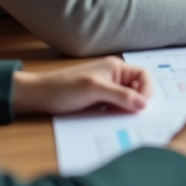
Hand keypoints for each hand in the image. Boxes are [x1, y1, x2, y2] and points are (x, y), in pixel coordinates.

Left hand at [11, 58, 149, 115]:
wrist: (38, 96)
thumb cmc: (63, 88)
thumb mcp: (95, 90)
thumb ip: (120, 96)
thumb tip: (144, 104)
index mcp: (116, 67)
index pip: (143, 75)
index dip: (147, 90)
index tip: (142, 107)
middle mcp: (113, 75)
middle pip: (137, 88)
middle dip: (138, 101)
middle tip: (132, 115)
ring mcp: (105, 87)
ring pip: (126, 98)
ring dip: (126, 108)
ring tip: (119, 117)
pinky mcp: (98, 99)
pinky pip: (115, 106)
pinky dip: (116, 113)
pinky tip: (110, 119)